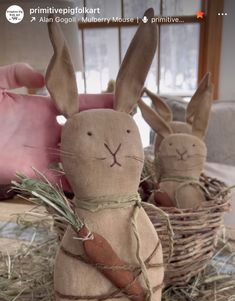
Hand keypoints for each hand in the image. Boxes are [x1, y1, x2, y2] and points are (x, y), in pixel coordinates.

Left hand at [0, 63, 112, 187]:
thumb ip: (16, 73)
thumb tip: (42, 75)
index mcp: (44, 110)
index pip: (77, 104)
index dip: (98, 102)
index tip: (119, 102)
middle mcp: (50, 131)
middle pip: (83, 131)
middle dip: (103, 130)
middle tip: (126, 130)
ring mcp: (46, 152)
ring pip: (77, 154)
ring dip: (95, 156)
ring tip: (118, 156)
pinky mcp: (38, 171)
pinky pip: (62, 178)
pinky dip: (77, 181)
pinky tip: (96, 180)